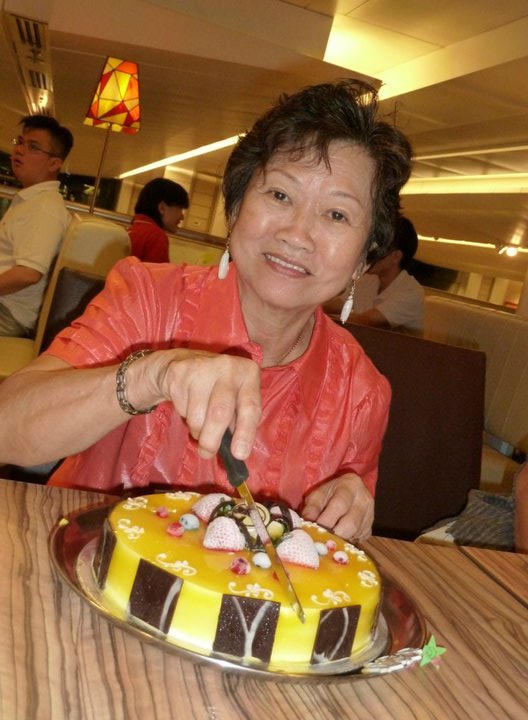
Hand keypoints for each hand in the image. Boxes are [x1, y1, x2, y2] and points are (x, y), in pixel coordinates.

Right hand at [143, 349, 261, 460]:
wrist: (181, 362)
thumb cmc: (217, 387)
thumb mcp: (235, 397)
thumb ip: (239, 420)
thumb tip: (237, 452)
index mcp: (248, 373)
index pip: (250, 407)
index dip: (246, 432)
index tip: (239, 454)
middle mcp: (228, 366)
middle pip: (220, 412)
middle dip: (212, 439)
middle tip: (207, 453)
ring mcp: (203, 367)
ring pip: (197, 416)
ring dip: (197, 430)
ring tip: (198, 424)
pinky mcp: (180, 373)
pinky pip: (181, 409)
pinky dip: (185, 417)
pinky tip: (188, 406)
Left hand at [301, 473, 373, 540]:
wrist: (349, 492)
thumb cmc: (330, 493)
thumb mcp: (318, 495)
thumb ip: (311, 508)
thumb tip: (306, 525)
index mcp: (350, 485)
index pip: (339, 505)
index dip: (326, 521)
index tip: (314, 531)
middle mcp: (364, 500)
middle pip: (350, 524)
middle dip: (334, 535)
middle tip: (320, 541)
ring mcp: (370, 516)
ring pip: (354, 535)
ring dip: (339, 541)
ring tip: (326, 542)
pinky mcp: (370, 529)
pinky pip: (357, 541)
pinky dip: (345, 543)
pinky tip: (337, 540)